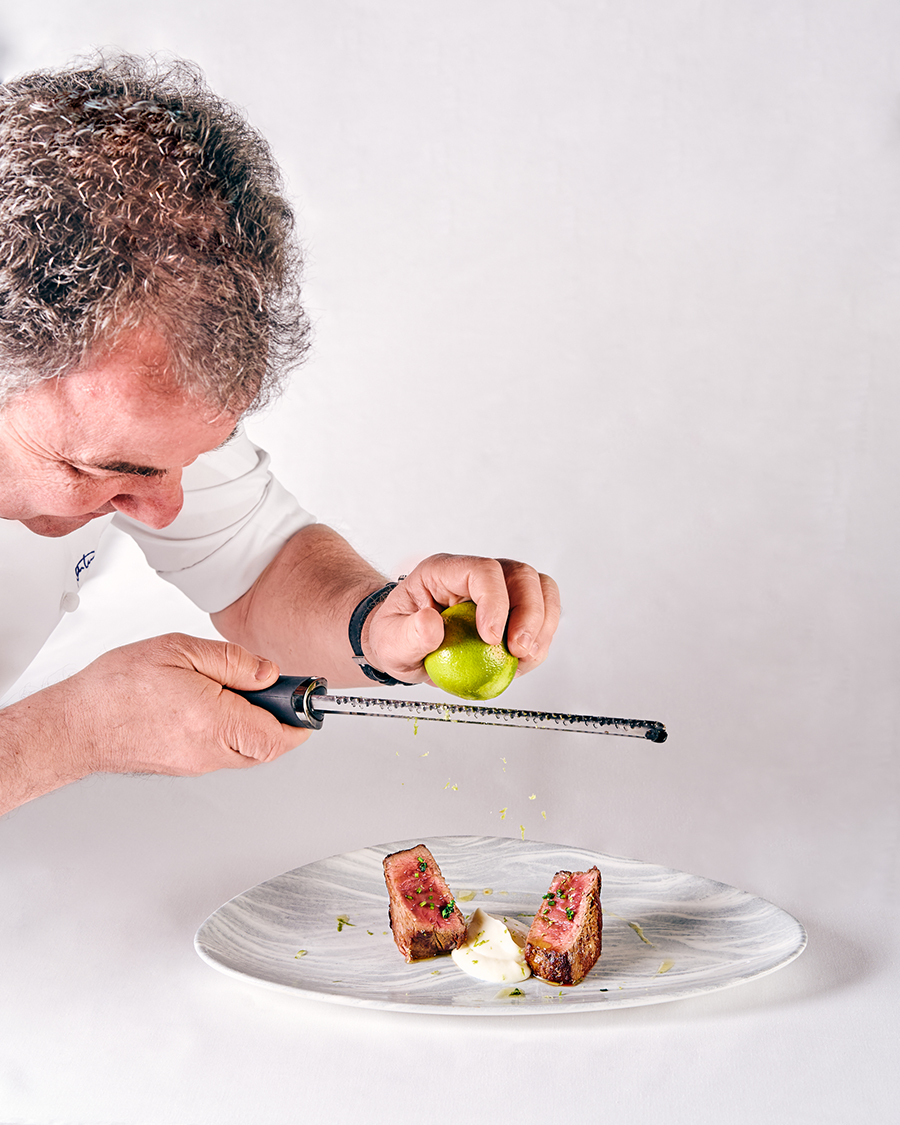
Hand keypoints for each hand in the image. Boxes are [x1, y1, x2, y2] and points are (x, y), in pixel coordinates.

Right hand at [59, 633, 308, 776]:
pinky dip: (229, 728)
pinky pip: (222, 750)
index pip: (279, 736)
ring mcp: (197, 764)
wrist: (74, 724)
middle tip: (266, 686)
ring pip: (245, 750)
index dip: (299, 718)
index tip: (303, 697)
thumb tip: (267, 672)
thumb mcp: (180, 651)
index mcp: (214, 722)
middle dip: (277, 718)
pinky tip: (209, 702)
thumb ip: (231, 661)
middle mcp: (209, 752)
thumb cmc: (117, 687)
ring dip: (252, 722)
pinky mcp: (184, 765)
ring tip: (229, 688)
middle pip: (267, 747)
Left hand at [363, 555, 559, 683]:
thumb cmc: (396, 637)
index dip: (494, 600)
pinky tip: (522, 661)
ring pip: (540, 589)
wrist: (405, 646)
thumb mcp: (389, 642)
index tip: (490, 638)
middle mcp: (475, 574)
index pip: (481, 570)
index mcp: (443, 571)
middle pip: (520, 575)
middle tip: (518, 651)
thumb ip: (407, 635)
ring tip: (523, 657)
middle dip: (529, 614)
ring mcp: (499, 589)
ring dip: (542, 626)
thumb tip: (431, 624)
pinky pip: (542, 613)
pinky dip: (540, 639)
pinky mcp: (513, 609)